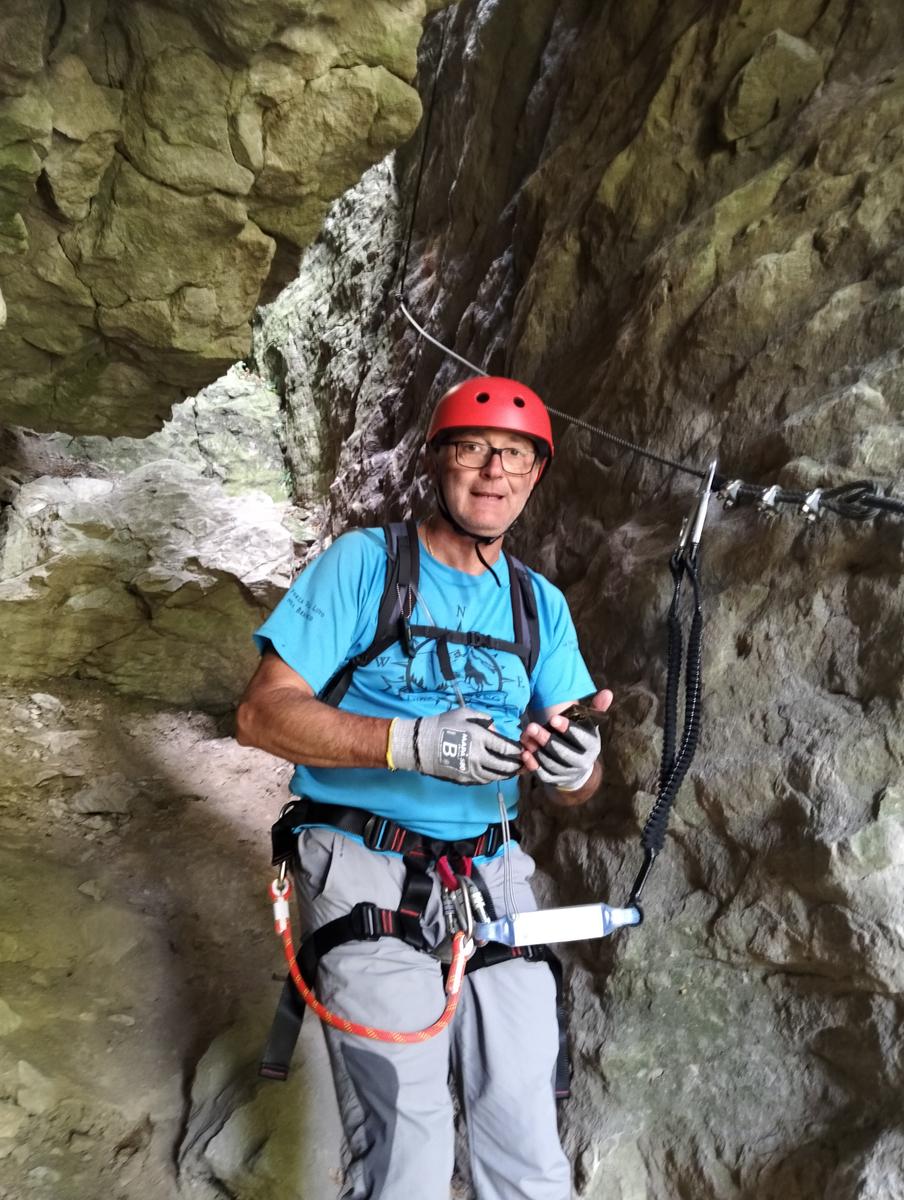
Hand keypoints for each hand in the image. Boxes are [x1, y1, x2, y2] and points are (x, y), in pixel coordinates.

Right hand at [390, 707, 522, 784]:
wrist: (420, 744)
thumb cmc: (442, 724)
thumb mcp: (464, 714)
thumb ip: (484, 719)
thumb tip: (495, 730)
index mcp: (479, 738)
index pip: (505, 748)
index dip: (517, 751)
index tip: (523, 750)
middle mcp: (478, 756)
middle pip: (503, 765)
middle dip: (516, 765)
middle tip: (523, 763)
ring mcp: (471, 770)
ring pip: (495, 776)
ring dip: (506, 774)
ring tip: (513, 771)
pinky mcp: (464, 779)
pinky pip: (484, 780)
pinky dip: (493, 777)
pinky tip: (496, 773)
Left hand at [521, 689, 612, 790]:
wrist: (578, 770)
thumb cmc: (581, 740)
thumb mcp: (589, 725)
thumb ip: (596, 709)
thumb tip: (607, 692)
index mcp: (591, 746)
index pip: (581, 738)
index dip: (567, 729)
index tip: (553, 718)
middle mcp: (581, 761)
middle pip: (562, 751)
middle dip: (546, 739)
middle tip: (531, 726)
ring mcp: (567, 772)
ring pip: (550, 763)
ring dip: (536, 749)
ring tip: (524, 736)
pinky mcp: (554, 780)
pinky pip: (542, 773)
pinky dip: (532, 763)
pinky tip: (524, 752)